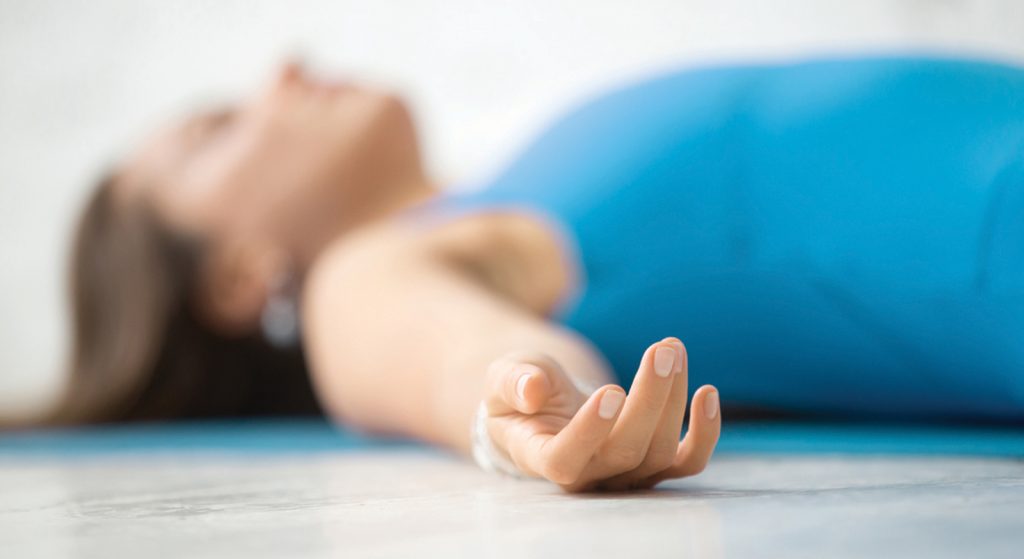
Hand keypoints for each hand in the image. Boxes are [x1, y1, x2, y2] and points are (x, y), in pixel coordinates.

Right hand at [481, 337, 720, 491]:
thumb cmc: (521, 393)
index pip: (565, 460)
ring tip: (672, 348)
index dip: (589, 431)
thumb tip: (531, 388)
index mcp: (541, 456)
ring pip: (659, 452)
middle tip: (662, 350)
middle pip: (626, 452)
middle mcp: (587, 474)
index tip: (611, 389)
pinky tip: (707, 392)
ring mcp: (625, 474)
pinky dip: (705, 433)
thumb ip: (513, 382)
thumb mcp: (504, 378)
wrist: (544, 409)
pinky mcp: (655, 464)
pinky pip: (688, 462)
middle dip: (650, 399)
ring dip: (673, 399)